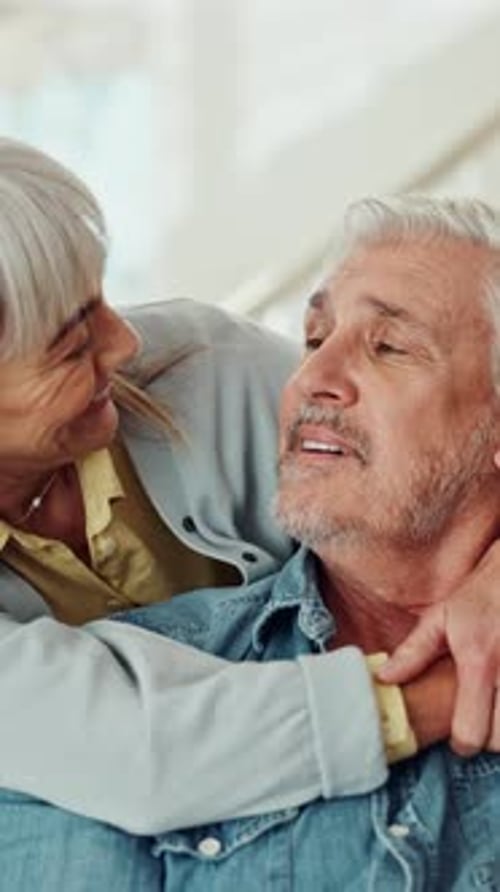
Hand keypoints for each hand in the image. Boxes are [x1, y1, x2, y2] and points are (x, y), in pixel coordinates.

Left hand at [378, 541, 499, 755]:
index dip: (461, 742)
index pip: (470, 731)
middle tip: (481, 720)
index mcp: (479, 663)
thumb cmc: (483, 595)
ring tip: (496, 710)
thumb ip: (415, 651)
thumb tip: (384, 677)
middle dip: (489, 738)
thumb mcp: (443, 616)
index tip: (459, 736)